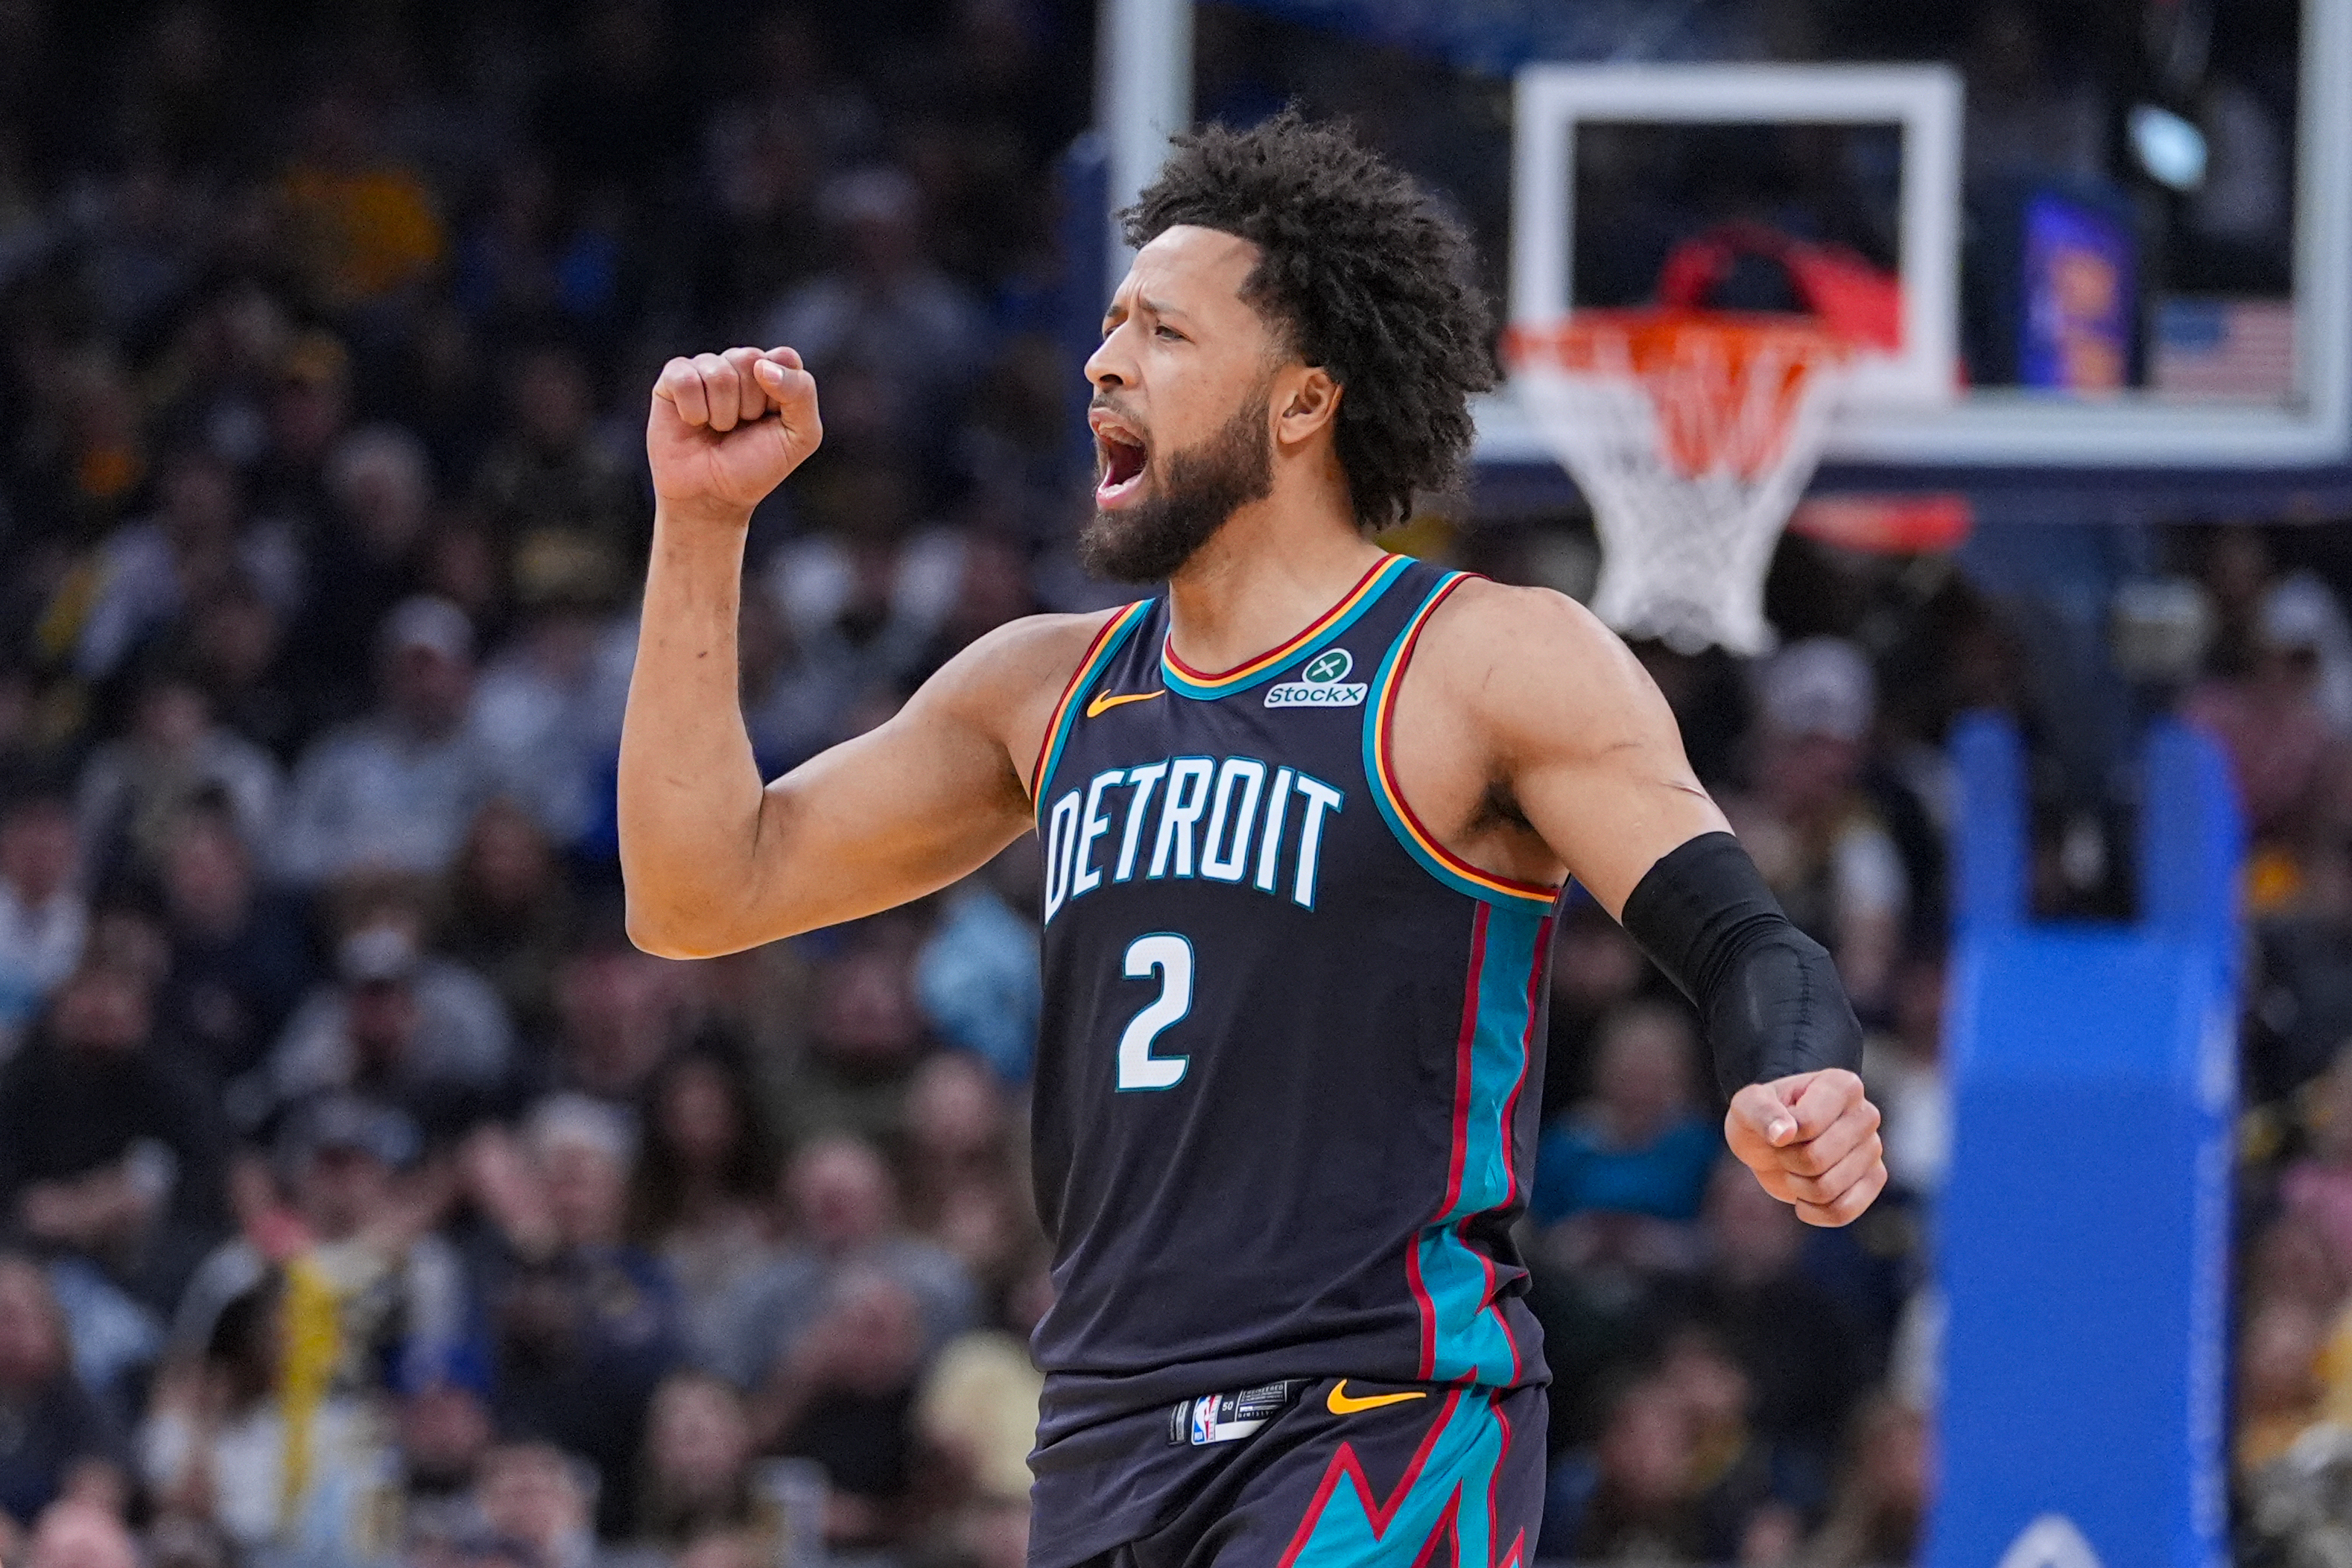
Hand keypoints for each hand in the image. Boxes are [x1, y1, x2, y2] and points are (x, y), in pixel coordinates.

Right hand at [647, 345, 821, 522]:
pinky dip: (693, 411)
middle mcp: (739, 366)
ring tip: (718, 429)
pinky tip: (693, 423)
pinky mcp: (673, 378)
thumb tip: (763, 365)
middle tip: (741, 428)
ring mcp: (705, 369)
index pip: (784, 357)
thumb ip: (801, 393)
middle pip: (751, 360)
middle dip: (750, 405)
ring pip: (719, 373)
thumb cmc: (756, 466)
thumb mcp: (801, 436)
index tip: (772, 421)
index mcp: (774, 374)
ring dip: (722, 414)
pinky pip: (686, 379)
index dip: (781, 392)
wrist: (712, 496)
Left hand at [1725, 1068, 1886, 1226]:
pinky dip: (1814, 1212)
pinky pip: (1843, 1211)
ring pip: (1828, 1189)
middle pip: (1816, 1160)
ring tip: (1796, 1168)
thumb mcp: (1747, 1105)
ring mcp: (1874, 1148)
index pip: (1808, 1125)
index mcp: (1842, 1085)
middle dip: (1787, 1161)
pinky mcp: (1875, 1179)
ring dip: (1797, 1186)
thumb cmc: (1763, 1118)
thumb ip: (1760, 1111)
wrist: (1774, 1143)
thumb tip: (1784, 1133)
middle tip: (1785, 1149)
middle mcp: (1867, 1114)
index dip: (1781, 1135)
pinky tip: (1805, 1198)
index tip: (1778, 1127)